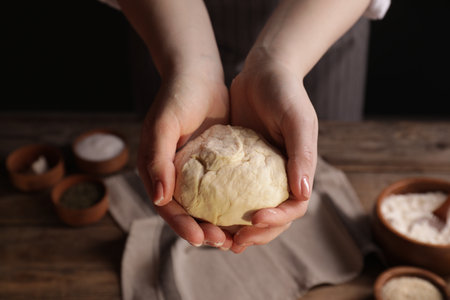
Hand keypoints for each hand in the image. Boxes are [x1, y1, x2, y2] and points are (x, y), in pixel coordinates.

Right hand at [137, 71, 233, 249]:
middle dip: (204, 231)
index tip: (202, 238)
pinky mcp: (214, 165)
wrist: (198, 75)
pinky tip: (249, 211)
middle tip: (226, 242)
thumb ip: (157, 160)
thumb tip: (160, 199)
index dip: (183, 226)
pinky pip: (223, 189)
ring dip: (221, 223)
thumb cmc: (177, 97)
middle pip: (188, 213)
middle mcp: (174, 176)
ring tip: (239, 236)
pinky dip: (233, 203)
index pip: (168, 208)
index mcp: (156, 171)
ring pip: (206, 206)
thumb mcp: (163, 124)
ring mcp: (195, 172)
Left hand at [229, 48, 317, 252]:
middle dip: (255, 235)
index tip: (254, 219)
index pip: (293, 208)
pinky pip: (231, 193)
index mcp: (298, 172)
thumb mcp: (298, 120)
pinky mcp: (238, 167)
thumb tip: (303, 193)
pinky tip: (205, 213)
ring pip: (250, 211)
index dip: (277, 220)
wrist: (263, 72)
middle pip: (272, 218)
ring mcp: (258, 174)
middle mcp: (279, 177)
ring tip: (217, 238)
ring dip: (237, 229)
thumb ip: (302, 155)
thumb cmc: (285, 94)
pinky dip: (222, 207)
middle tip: (233, 242)